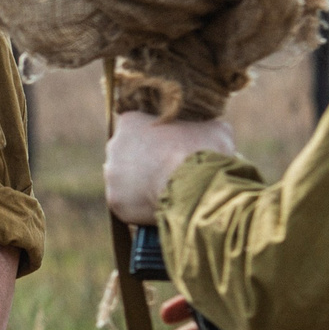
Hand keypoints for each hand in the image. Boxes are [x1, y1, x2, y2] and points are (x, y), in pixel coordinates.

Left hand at [104, 113, 235, 224]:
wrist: (194, 184)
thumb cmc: (203, 151)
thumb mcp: (215, 130)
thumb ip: (206, 129)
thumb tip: (212, 135)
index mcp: (130, 122)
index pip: (135, 127)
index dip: (155, 140)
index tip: (170, 149)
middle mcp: (114, 145)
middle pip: (127, 155)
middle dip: (144, 163)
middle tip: (167, 173)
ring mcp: (112, 174)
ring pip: (125, 181)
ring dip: (141, 186)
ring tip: (165, 191)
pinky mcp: (115, 200)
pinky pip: (127, 205)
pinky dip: (140, 208)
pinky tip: (157, 207)